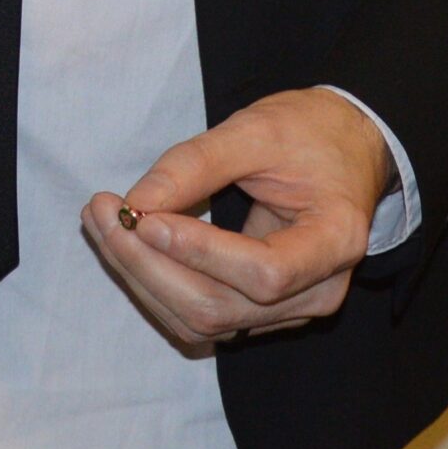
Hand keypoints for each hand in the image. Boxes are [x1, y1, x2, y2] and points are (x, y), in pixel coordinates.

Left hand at [81, 88, 395, 350]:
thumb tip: (136, 203)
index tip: (142, 216)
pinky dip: (157, 284)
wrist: (345, 146)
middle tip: (102, 213)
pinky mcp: (261, 311)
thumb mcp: (258, 128)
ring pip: (204, 320)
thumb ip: (197, 163)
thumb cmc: (310, 131)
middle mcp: (319, 291)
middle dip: (150, 265)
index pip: (266, 272)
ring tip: (103, 222)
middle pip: (222, 307)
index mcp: (336, 240)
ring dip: (143, 277)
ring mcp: (291, 309)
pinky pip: (202, 314)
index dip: (199, 252)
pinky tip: (127, 243)